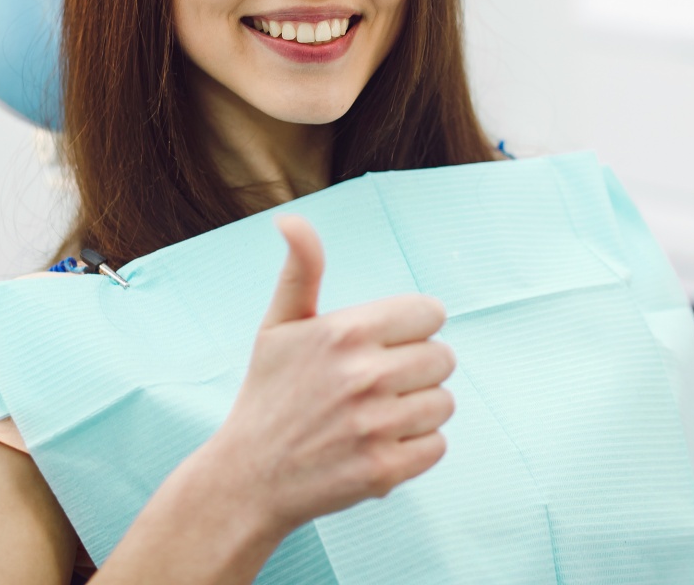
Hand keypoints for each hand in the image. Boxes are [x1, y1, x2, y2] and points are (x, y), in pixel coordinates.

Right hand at [207, 215, 454, 536]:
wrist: (249, 476)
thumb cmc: (268, 393)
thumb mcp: (278, 324)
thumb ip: (300, 268)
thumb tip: (288, 217)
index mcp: (344, 331)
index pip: (430, 313)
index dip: (413, 325)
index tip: (389, 340)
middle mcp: (364, 374)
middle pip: (444, 357)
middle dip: (417, 367)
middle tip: (378, 381)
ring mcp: (375, 425)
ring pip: (443, 402)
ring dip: (417, 409)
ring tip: (375, 414)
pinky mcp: (385, 470)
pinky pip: (437, 445)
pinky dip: (415, 447)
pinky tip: (378, 443)